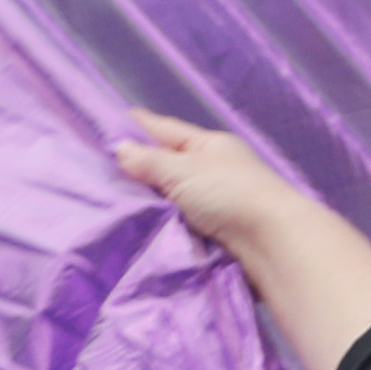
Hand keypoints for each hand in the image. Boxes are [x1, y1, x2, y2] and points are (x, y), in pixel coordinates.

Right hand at [103, 109, 370, 369]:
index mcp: (210, 146)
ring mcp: (218, 202)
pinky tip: (139, 228)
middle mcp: (215, 170)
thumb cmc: (229, 195)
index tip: (107, 126)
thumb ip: (150, 161)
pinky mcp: (217, 234)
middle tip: (98, 172)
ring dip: (150, 201)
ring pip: (174, 197)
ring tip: (110, 203)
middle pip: (169, 166)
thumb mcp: (184, 171)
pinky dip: (163, 224)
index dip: (138, 127)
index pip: (165, 130)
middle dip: (139, 169)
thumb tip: (121, 149)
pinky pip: (181, 223)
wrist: (272, 243)